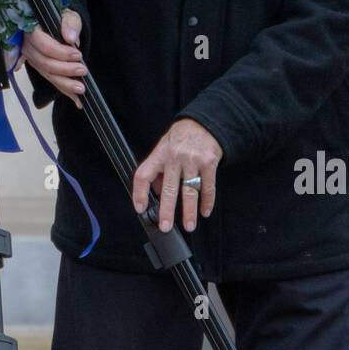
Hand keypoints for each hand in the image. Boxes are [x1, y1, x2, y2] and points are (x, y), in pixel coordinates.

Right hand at [18, 9, 86, 109]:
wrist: (57, 22)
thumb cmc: (61, 17)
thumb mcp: (68, 14)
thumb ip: (70, 23)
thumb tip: (71, 38)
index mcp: (32, 31)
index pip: (44, 46)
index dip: (60, 52)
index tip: (78, 55)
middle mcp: (28, 47)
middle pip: (45, 63)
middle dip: (65, 70)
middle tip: (83, 70)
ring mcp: (33, 60)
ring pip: (47, 75)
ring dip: (65, 84)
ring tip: (81, 89)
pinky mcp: (40, 68)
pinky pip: (51, 81)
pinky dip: (64, 91)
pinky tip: (77, 100)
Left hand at [132, 118, 221, 233]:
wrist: (204, 123)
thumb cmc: (181, 137)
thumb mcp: (164, 148)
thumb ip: (159, 171)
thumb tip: (157, 194)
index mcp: (160, 154)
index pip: (144, 175)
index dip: (139, 193)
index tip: (140, 208)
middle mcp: (175, 157)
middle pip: (169, 188)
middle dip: (167, 210)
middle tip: (165, 226)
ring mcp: (192, 160)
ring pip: (190, 190)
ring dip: (189, 211)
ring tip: (188, 225)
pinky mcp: (209, 163)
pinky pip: (208, 186)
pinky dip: (207, 201)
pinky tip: (205, 211)